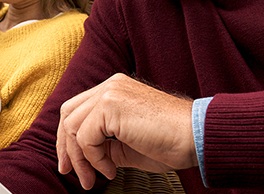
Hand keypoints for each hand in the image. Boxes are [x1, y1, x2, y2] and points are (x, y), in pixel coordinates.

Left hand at [56, 73, 196, 189]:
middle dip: (66, 147)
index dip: (68, 138)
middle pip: (68, 114)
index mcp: (114, 90)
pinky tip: (111, 169)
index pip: (77, 109)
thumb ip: (105, 144)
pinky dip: (94, 158)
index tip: (71, 164)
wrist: (197, 137)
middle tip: (70, 172)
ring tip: (96, 177)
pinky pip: (86, 136)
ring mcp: (109, 93)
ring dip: (81, 158)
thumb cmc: (171, 142)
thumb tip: (85, 157)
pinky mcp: (111, 105)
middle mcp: (109, 86)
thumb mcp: (128, 144)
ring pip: (73, 126)